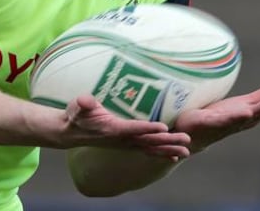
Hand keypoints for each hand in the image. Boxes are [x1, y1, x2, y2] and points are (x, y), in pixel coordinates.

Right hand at [63, 95, 191, 158]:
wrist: (71, 133)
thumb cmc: (76, 116)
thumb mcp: (77, 107)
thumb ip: (83, 104)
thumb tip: (84, 101)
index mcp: (112, 129)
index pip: (132, 128)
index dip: (147, 128)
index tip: (163, 127)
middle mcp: (121, 139)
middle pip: (148, 141)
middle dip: (167, 141)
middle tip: (186, 140)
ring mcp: (125, 144)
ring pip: (151, 148)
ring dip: (169, 149)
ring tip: (187, 151)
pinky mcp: (127, 145)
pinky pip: (147, 151)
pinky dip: (162, 154)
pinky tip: (175, 157)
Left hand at [173, 84, 259, 153]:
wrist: (191, 132)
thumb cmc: (218, 118)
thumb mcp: (243, 104)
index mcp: (250, 114)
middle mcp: (241, 120)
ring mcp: (226, 123)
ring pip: (246, 117)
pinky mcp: (210, 123)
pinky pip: (224, 120)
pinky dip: (235, 117)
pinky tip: (245, 112)